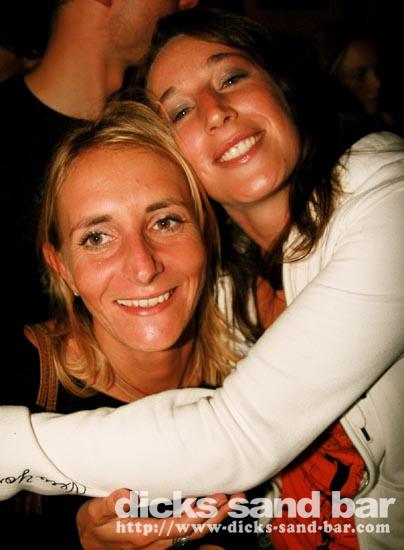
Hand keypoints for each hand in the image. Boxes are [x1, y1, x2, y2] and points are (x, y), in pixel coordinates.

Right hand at [77, 488, 240, 548]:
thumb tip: (126, 493)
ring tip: (235, 499)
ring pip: (197, 532)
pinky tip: (218, 507)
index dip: (201, 513)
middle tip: (237, 497)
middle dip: (218, 514)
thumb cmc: (93, 527)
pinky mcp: (165, 537)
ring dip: (217, 516)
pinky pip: (191, 531)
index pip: (181, 526)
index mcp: (145, 535)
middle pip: (196, 531)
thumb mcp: (93, 515)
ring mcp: (163, 542)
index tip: (216, 498)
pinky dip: (207, 519)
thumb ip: (109, 505)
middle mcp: (158, 542)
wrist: (90, 545)